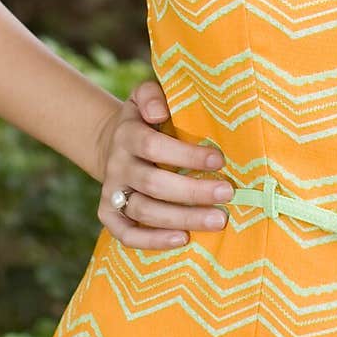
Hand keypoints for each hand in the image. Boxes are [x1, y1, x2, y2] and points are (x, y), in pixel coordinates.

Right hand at [96, 79, 231, 249]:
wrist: (114, 142)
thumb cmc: (145, 118)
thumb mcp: (144, 96)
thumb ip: (152, 95)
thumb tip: (159, 112)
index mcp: (127, 134)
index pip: (153, 146)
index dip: (186, 155)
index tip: (219, 160)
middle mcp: (117, 164)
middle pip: (153, 183)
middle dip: (193, 191)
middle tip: (227, 194)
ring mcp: (111, 192)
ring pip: (144, 211)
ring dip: (182, 218)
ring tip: (217, 220)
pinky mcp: (108, 214)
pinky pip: (127, 234)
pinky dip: (153, 240)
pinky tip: (183, 239)